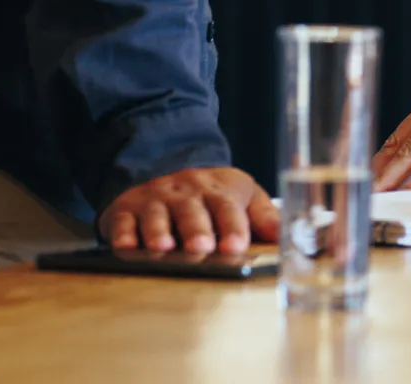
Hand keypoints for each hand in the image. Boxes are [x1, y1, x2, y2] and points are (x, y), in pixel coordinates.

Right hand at [98, 166, 277, 254]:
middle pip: (193, 211)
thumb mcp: (243, 195)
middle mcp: (187, 192)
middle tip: (202, 248)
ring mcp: (155, 199)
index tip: (237, 246)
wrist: (164, 163)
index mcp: (219, 189)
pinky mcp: (126, 208)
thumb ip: (263, 216)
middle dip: (197, 229)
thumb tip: (287, 237)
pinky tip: (125, 247)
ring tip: (164, 247)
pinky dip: (123, 234)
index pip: (229, 206)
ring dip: (160, 231)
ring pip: (157, 215)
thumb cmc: (210, 192)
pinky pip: (123, 221)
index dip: (234, 227)